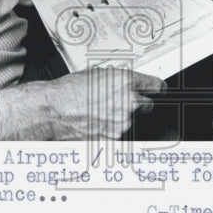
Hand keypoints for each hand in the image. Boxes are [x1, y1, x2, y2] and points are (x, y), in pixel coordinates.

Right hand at [0, 68, 166, 139]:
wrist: (54, 110)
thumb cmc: (71, 91)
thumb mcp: (98, 75)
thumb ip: (119, 80)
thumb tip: (130, 84)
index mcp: (126, 82)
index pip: (156, 86)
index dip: (157, 89)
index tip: (158, 91)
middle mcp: (128, 102)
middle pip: (148, 106)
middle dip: (139, 105)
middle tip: (121, 104)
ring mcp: (123, 122)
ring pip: (133, 121)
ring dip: (123, 119)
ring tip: (102, 114)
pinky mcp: (114, 138)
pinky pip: (121, 134)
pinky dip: (113, 130)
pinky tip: (98, 123)